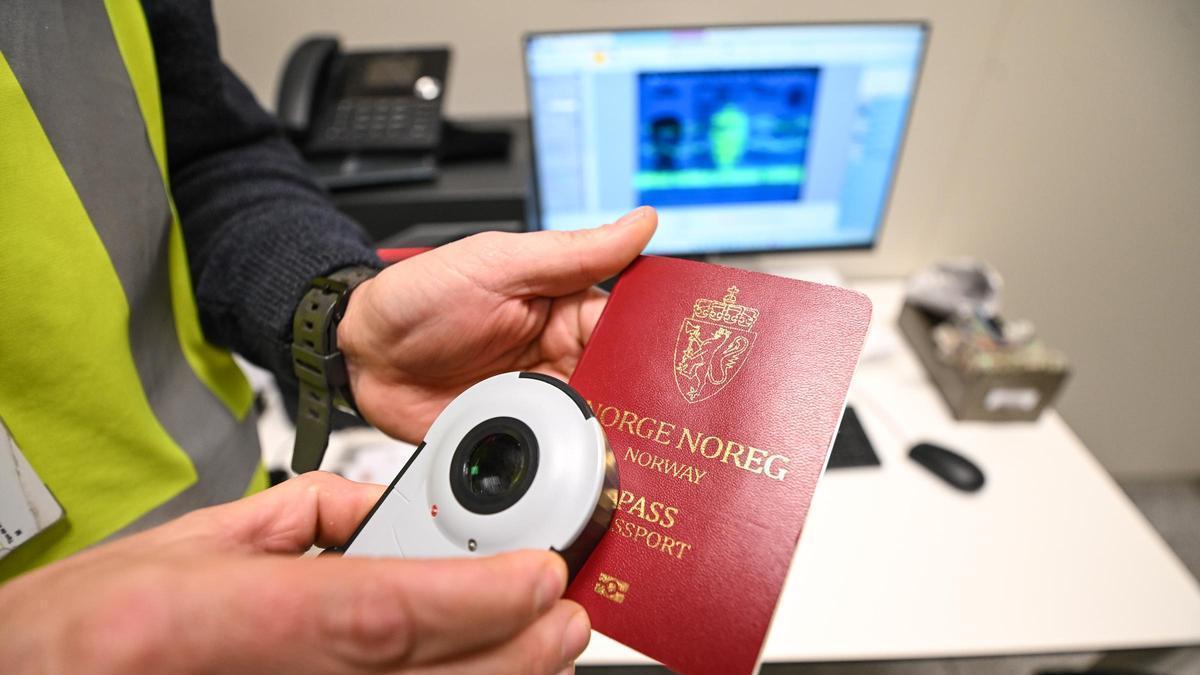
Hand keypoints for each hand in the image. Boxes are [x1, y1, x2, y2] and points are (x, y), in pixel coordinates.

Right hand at [0, 473, 589, 673]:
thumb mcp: (184, 545)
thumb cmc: (82, 631)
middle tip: (564, 615)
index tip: (538, 574)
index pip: (376, 610)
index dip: (474, 597)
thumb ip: (300, 515)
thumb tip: (381, 505)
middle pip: (416, 674)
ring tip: (539, 647)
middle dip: (511, 649)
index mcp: (213, 618)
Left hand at [339, 207, 656, 441]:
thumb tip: (642, 223)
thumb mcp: (499, 263)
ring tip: (634, 452)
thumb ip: (572, 252)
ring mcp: (539, 399)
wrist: (361, 355)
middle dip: (642, 402)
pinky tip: (590, 471)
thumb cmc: (421, 296)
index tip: (688, 365)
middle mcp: (561, 354)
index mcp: (566, 307)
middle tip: (666, 424)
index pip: (630, 327)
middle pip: (622, 382)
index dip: (657, 346)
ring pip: (597, 423)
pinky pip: (556, 453)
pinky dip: (573, 462)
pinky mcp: (517, 437)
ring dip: (613, 436)